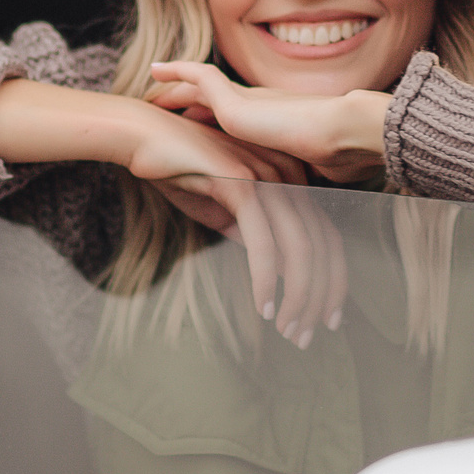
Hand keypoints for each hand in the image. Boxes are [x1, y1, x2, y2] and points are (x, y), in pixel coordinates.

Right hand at [124, 108, 345, 346]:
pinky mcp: (241, 184)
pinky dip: (266, 278)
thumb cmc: (178, 169)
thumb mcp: (221, 209)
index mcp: (287, 180)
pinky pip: (263, 241)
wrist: (141, 136)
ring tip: (287, 330)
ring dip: (297, 296)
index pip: (325, 237)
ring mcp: (267, 177)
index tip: (326, 319)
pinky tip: (263, 306)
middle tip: (305, 337)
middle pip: (322, 246)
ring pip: (299, 247)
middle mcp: (286, 176)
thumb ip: (250, 232)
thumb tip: (274, 268)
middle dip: (320, 298)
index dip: (332, 281)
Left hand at [146, 61, 389, 184]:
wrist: (346, 136)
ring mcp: (247, 102)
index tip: (192, 119)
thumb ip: (276, 200)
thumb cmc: (337, 163)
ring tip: (151, 86)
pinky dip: (178, 73)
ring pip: (200, 87)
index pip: (236, 118)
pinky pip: (200, 79)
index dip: (213, 116)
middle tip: (160, 102)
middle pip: (213, 99)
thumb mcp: (293, 188)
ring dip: (176, 87)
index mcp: (272, 127)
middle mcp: (258, 109)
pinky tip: (156, 70)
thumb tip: (264, 233)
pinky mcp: (237, 103)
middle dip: (187, 99)